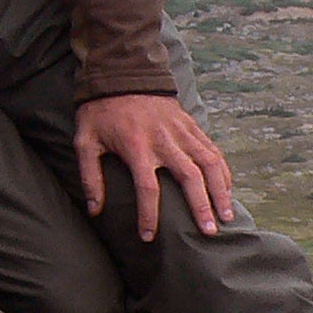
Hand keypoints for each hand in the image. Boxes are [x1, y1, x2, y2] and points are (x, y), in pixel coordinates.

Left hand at [76, 92, 233, 240]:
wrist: (121, 75)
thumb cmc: (101, 112)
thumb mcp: (85, 141)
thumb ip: (89, 176)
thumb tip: (94, 210)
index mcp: (136, 146)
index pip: (147, 188)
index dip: (149, 215)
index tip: (149, 237)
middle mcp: (164, 140)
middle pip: (189, 177)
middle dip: (200, 207)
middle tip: (209, 233)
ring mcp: (182, 132)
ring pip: (210, 164)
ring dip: (221, 191)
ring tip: (227, 216)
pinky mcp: (192, 125)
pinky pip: (214, 151)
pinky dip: (224, 172)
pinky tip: (227, 190)